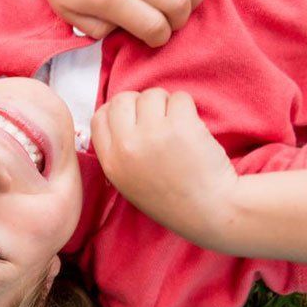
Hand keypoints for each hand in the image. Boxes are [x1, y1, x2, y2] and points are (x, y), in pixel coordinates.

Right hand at [92, 89, 238, 246]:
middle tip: (159, 119)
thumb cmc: (170, 198)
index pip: (100, 117)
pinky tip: (193, 128)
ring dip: (167, 103)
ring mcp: (153, 134)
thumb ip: (118, 152)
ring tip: (177, 125)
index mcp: (111, 162)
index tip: (134, 118)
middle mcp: (127, 146)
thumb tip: (119, 117)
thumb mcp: (128, 182)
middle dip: (141, 103)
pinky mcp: (180, 126)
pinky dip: (188, 107)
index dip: (116, 111)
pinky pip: (180, 97)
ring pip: (152, 95)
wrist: (207, 211)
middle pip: (123, 99)